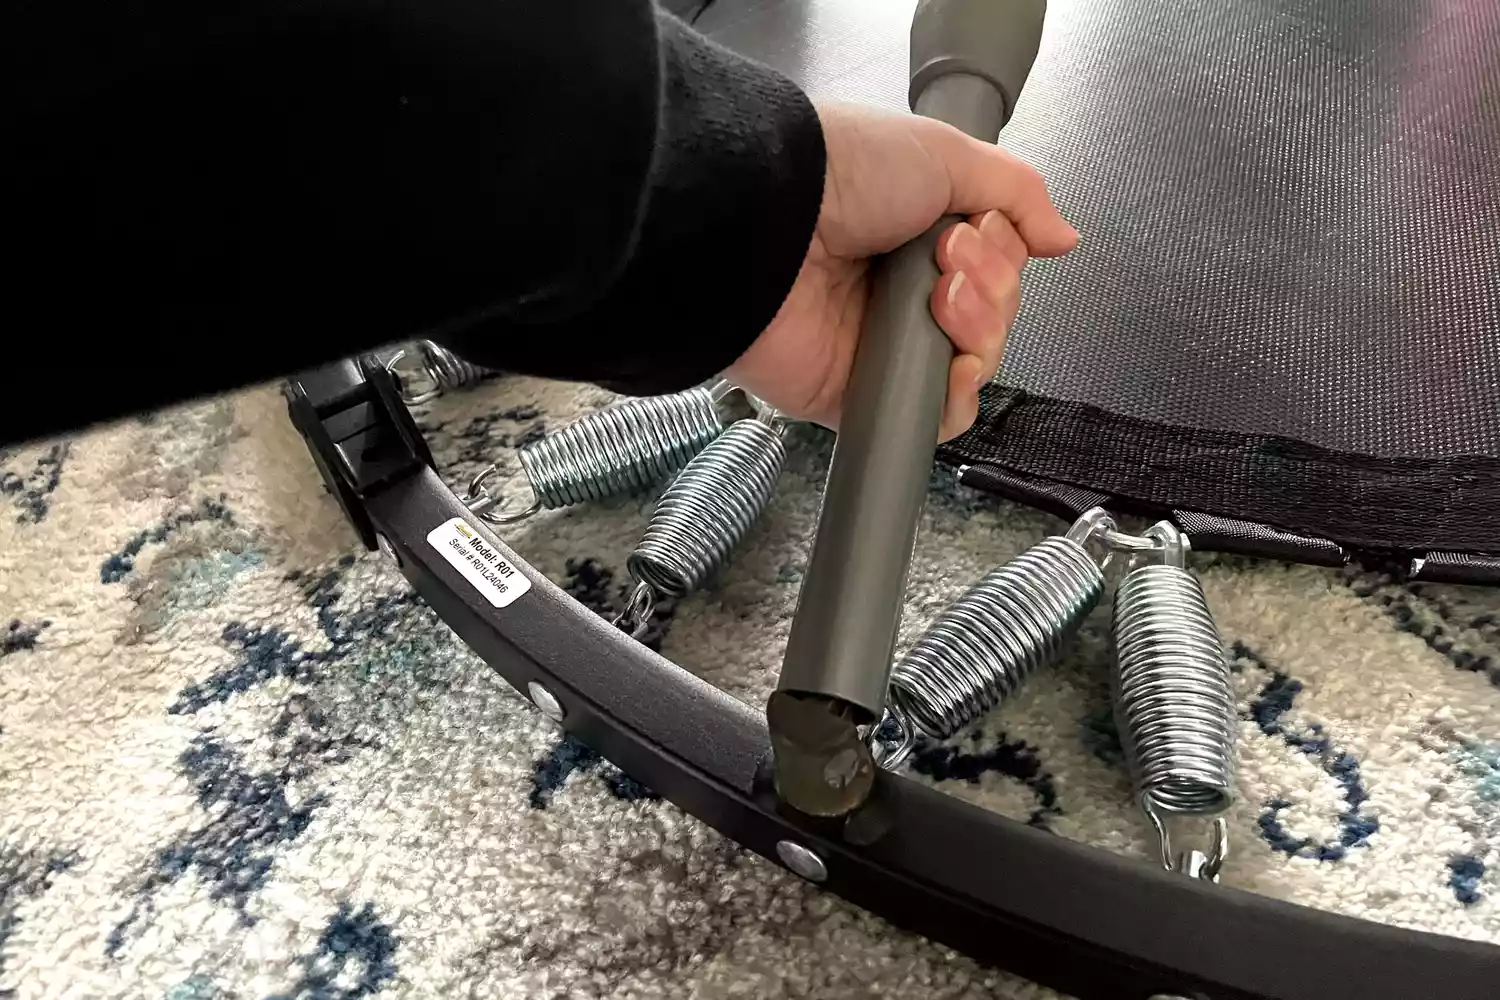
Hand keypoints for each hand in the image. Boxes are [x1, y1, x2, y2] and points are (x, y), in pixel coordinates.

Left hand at [725, 99, 1077, 441]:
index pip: (997, 268)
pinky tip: (949, 361)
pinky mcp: (862, 395)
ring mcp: (883, 344)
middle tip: (945, 259)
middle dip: (991, 288)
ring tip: (936, 297)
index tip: (972, 231)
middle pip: (994, 317)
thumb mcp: (946, 153)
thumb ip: (1017, 192)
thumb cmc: (839, 174)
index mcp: (917, 235)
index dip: (1003, 256)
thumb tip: (1063, 237)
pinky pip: (936, 417)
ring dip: (978, 331)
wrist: (770, 223)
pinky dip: (956, 394)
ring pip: (975, 367)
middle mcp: (901, 291)